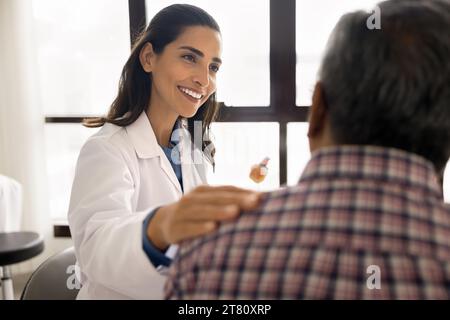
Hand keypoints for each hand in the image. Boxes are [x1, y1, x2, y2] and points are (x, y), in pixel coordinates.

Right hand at [147, 185, 261, 249]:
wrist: (165, 223)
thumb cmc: (196, 214)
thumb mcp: (208, 204)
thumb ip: (229, 202)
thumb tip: (262, 200)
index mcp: (205, 191)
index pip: (227, 189)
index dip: (244, 192)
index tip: (263, 196)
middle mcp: (193, 198)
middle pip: (217, 198)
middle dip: (237, 199)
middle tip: (255, 202)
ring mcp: (183, 212)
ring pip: (202, 211)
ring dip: (219, 211)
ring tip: (235, 212)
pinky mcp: (175, 228)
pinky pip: (188, 227)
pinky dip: (199, 228)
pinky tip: (212, 228)